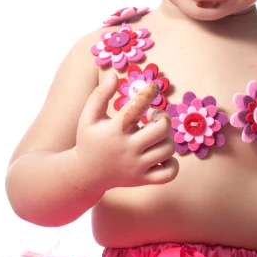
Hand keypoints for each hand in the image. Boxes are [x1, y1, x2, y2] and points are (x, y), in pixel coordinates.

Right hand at [71, 72, 178, 192]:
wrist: (84, 174)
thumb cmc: (89, 140)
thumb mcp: (89, 116)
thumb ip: (99, 95)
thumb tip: (115, 76)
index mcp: (114, 130)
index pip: (137, 106)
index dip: (148, 92)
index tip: (153, 86)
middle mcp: (127, 149)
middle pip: (161, 129)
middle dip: (163, 117)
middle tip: (155, 116)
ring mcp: (136, 167)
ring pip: (167, 149)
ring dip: (167, 138)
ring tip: (156, 135)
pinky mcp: (142, 179)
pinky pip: (169, 173)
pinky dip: (172, 164)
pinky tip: (162, 156)